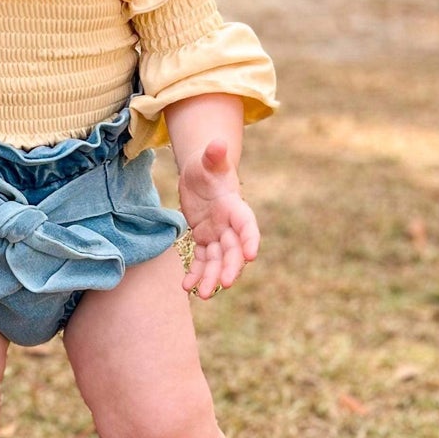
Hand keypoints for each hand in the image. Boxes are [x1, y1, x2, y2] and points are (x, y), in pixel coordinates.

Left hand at [178, 137, 259, 298]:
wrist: (200, 173)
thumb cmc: (207, 164)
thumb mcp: (208, 159)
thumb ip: (214, 155)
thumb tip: (218, 143)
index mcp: (235, 206)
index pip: (247, 225)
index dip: (250, 239)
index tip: (252, 255)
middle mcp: (229, 225)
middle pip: (233, 249)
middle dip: (230, 266)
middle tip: (225, 282)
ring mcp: (217, 234)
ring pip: (217, 260)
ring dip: (212, 277)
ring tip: (203, 294)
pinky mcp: (203, 240)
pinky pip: (200, 260)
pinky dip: (195, 273)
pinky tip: (186, 286)